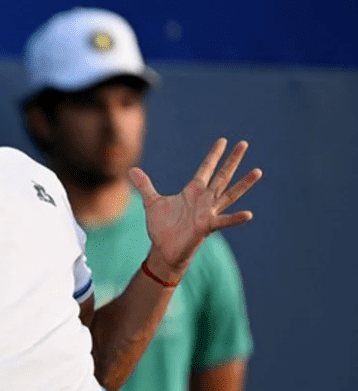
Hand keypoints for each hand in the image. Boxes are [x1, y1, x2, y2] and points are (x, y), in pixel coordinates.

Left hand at [130, 138, 261, 280]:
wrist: (163, 250)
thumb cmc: (162, 227)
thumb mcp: (151, 202)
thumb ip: (144, 185)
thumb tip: (131, 170)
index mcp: (193, 191)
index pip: (206, 168)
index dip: (213, 155)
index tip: (223, 140)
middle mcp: (204, 199)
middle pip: (222, 176)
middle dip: (232, 160)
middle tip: (244, 143)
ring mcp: (208, 212)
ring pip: (229, 194)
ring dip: (243, 184)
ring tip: (258, 171)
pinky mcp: (207, 227)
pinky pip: (224, 221)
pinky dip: (235, 218)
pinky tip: (248, 214)